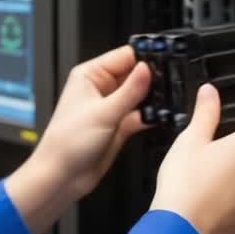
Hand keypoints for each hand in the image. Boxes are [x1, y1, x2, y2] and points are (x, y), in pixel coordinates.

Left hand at [7, 46, 151, 233]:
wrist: (62, 177)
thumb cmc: (67, 143)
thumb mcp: (104, 113)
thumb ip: (130, 91)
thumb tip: (147, 69)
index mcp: (90, 75)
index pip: (124, 56)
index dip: (145, 58)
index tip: (166, 61)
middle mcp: (101, 89)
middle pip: (135, 74)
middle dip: (153, 79)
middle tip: (172, 83)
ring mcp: (111, 107)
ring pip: (140, 95)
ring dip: (153, 98)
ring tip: (169, 101)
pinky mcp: (119, 125)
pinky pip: (140, 114)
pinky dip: (151, 115)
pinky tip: (161, 116)